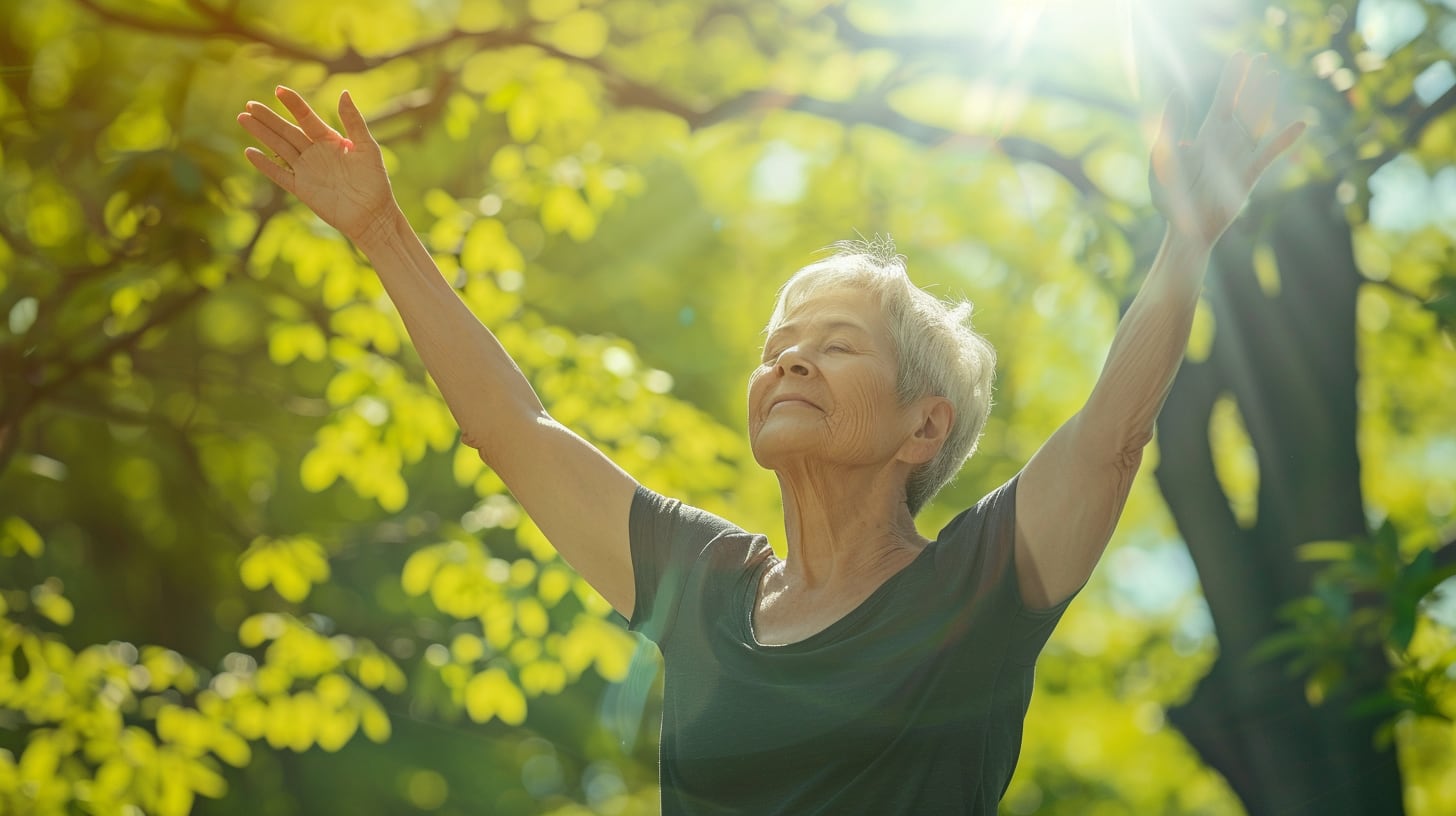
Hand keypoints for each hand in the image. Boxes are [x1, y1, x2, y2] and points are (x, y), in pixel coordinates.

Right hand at [236, 87, 396, 242]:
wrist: (373, 216)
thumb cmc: (375, 182)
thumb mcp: (367, 148)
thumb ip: (354, 122)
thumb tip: (343, 93)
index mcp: (331, 140)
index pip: (307, 118)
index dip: (294, 104)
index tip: (279, 89)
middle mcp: (315, 153)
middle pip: (287, 131)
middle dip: (268, 118)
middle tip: (250, 104)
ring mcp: (306, 170)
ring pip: (279, 148)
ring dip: (262, 134)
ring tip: (242, 118)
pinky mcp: (301, 189)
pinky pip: (280, 175)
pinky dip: (265, 164)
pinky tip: (250, 152)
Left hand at [1150, 53, 1306, 246]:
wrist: (1182, 229)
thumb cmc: (1171, 198)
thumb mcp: (1163, 157)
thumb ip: (1169, 125)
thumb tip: (1176, 92)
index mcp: (1206, 137)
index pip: (1223, 100)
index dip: (1233, 78)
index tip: (1241, 55)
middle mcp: (1226, 144)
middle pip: (1243, 105)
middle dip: (1252, 82)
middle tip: (1262, 57)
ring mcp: (1239, 158)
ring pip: (1256, 122)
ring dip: (1264, 99)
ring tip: (1272, 75)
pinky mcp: (1248, 176)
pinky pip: (1269, 154)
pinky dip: (1284, 140)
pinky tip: (1300, 125)